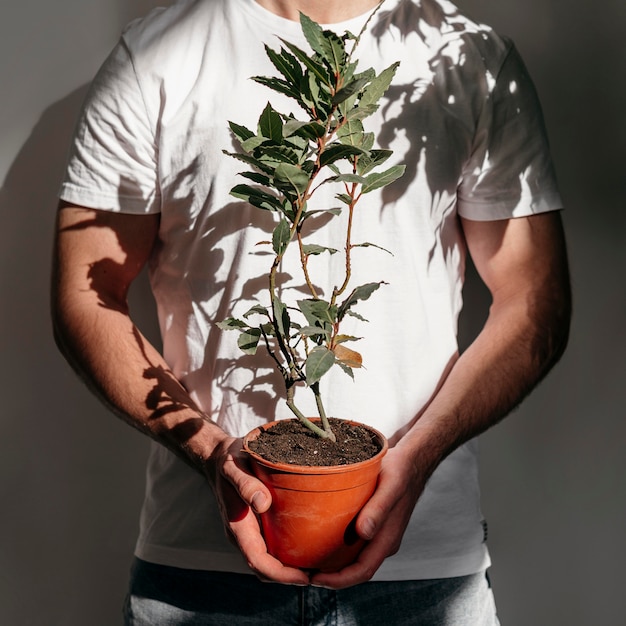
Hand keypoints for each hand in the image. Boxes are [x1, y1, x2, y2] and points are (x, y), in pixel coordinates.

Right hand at [208, 436, 309, 585]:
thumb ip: (245, 484)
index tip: (305, 577)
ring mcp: (250, 530)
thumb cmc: (229, 460)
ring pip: (269, 559)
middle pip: (265, 568)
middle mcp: (243, 533)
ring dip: (290, 568)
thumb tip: (263, 504)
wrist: (218, 456)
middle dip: (290, 577)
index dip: (281, 574)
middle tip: (321, 574)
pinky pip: (272, 545)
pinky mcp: (257, 522)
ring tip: (319, 565)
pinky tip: (309, 543)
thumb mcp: (234, 466)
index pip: (258, 561)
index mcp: (238, 525)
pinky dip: (289, 552)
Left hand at [309, 445, 424, 588]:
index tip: (314, 578)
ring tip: (306, 559)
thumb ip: (378, 509)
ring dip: (332, 563)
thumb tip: (364, 533)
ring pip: (354, 557)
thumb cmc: (401, 470)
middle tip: (302, 572)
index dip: (337, 580)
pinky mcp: (372, 521)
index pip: (362, 571)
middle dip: (330, 576)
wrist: (412, 459)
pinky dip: (336, 546)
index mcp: (388, 539)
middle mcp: (383, 540)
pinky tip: (319, 537)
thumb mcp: (389, 486)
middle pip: (355, 569)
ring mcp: (378, 532)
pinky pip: (353, 542)